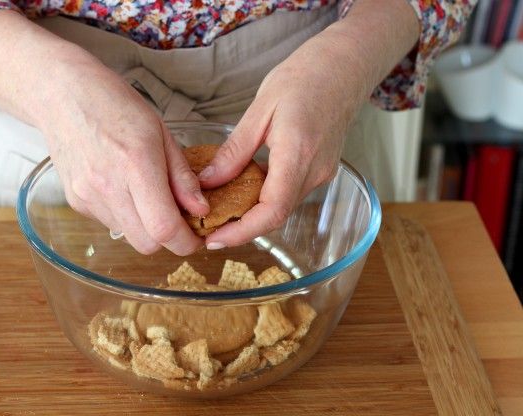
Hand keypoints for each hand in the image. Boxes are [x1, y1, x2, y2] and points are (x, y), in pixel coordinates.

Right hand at [42, 60, 208, 254]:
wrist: (62, 95)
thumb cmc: (115, 105)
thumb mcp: (161, 132)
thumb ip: (182, 176)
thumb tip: (200, 209)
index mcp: (136, 165)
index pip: (164, 228)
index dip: (186, 242)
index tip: (196, 237)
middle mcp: (108, 187)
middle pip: (147, 244)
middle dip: (168, 238)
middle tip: (178, 218)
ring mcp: (88, 197)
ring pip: (129, 236)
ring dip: (145, 227)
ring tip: (147, 194)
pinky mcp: (75, 201)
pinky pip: (110, 223)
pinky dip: (125, 216)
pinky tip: (124, 188)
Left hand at [199, 29, 368, 248]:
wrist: (344, 66)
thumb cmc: (304, 77)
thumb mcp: (260, 110)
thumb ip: (235, 151)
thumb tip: (208, 182)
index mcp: (297, 153)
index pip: (272, 211)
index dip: (242, 232)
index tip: (214, 240)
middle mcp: (315, 171)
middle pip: (276, 215)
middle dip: (241, 228)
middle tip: (208, 228)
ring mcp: (322, 173)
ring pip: (282, 207)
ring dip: (252, 214)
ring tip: (219, 210)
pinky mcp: (321, 170)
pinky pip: (290, 193)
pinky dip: (265, 199)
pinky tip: (243, 191)